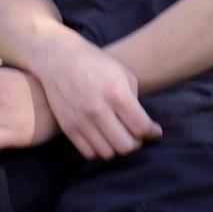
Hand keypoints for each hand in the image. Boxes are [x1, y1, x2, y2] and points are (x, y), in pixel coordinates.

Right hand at [37, 33, 161, 159]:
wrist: (58, 57)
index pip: (141, 127)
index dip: (152, 132)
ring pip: (108, 153)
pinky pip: (89, 153)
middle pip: (126, 146)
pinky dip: (99, 149)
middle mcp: (98, 109)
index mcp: (116, 93)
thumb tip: (144, 126)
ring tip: (117, 135)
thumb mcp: (122, 73)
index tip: (154, 130)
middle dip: (136, 142)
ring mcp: (80, 120)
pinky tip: (101, 136)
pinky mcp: (67, 126)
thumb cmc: (95, 63)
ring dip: (116, 146)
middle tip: (135, 133)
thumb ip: (134, 101)